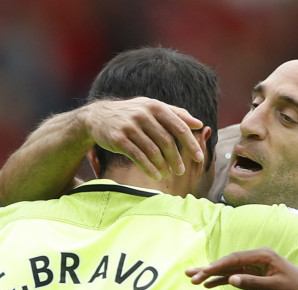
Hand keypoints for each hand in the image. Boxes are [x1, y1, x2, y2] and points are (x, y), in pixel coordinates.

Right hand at [81, 97, 203, 179]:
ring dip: (162, 165)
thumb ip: (176, 114)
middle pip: (166, 141)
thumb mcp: (152, 108)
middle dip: (176, 158)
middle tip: (181, 171)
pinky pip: (138, 157)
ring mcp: (130, 127)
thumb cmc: (131, 114)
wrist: (98, 116)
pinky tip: (155, 175)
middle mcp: (143, 114)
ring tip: (167, 174)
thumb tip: (199, 124)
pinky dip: (148, 168)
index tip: (199, 158)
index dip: (191, 143)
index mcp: (155, 106)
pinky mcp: (119, 139)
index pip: (179, 126)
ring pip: (152, 150)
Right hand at [185, 247, 297, 289]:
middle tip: (190, 275)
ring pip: (228, 269)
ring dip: (212, 275)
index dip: (216, 266)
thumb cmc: (296, 289)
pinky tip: (209, 285)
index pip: (234, 259)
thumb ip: (251, 282)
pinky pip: (235, 276)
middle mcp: (256, 257)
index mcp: (262, 255)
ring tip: (193, 279)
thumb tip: (230, 280)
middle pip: (228, 262)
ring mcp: (255, 266)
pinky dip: (222, 281)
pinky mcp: (255, 274)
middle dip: (208, 270)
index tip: (202, 273)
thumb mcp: (274, 287)